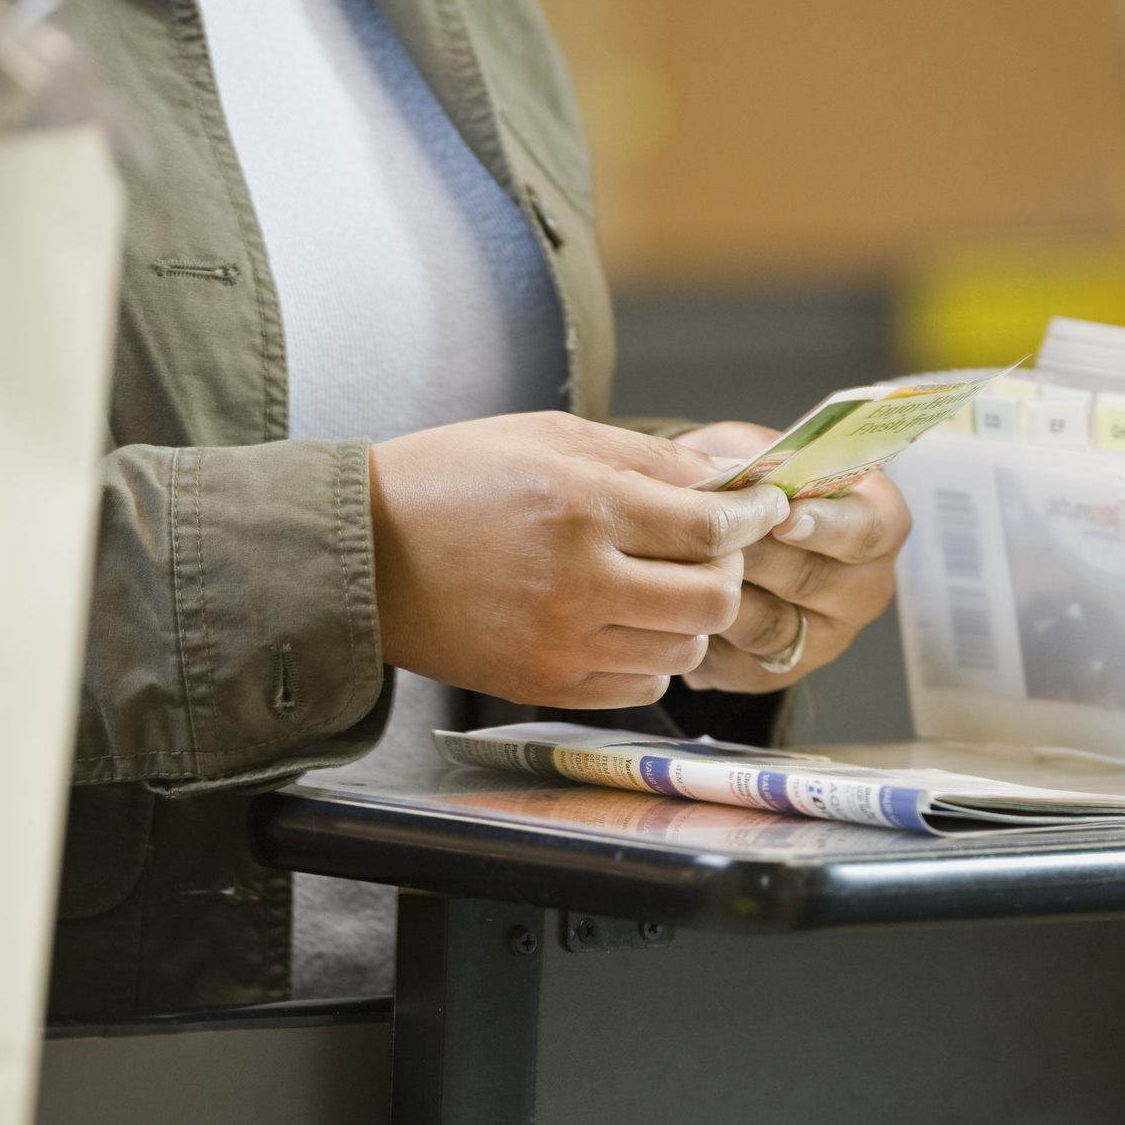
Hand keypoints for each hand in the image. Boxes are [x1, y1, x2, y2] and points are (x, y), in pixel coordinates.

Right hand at [369, 412, 788, 707]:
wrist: (362, 554)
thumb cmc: (451, 481)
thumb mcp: (547, 436)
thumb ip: (642, 459)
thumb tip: (721, 481)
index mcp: (582, 505)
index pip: (710, 526)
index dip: (752, 516)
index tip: (763, 508)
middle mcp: (580, 580)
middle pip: (713, 598)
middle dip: (728, 571)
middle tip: (711, 551)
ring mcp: (563, 642)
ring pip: (684, 650)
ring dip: (690, 620)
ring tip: (661, 588)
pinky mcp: (545, 684)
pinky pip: (640, 688)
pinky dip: (650, 659)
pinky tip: (624, 625)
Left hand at [672, 422, 912, 693]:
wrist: (710, 528)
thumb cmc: (744, 483)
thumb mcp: (750, 450)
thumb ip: (752, 464)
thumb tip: (730, 479)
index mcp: (877, 522)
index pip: (869, 529)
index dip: (827, 525)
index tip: (784, 517)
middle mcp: (863, 588)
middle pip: (812, 581)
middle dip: (754, 555)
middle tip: (709, 536)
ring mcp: (823, 639)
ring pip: (768, 626)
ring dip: (719, 595)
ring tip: (678, 566)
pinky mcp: (775, 673)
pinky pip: (735, 663)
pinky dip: (699, 634)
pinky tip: (671, 608)